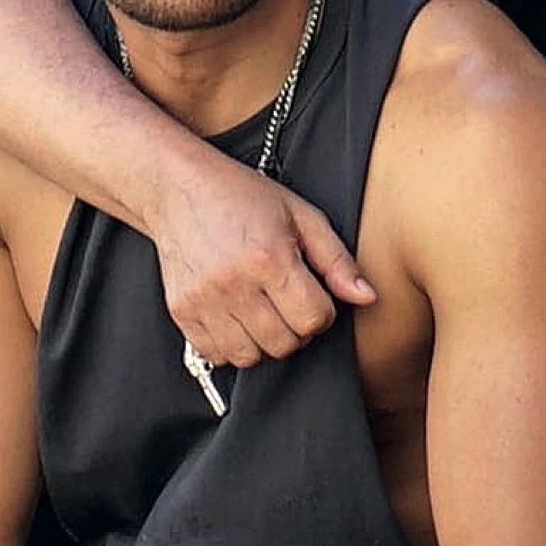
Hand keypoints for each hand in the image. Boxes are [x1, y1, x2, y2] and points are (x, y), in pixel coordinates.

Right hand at [150, 151, 375, 367]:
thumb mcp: (302, 216)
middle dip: (297, 329)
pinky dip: (232, 346)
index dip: (323, 311)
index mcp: (269, 258)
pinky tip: (237, 317)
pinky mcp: (181, 311)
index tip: (313, 294)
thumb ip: (337, 260)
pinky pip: (216, 355)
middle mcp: (234, 283)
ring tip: (264, 311)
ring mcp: (203, 300)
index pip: (314, 319)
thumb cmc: (244, 198)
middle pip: (285, 343)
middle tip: (289, 303)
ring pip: (251, 357)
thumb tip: (368, 297)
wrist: (177, 189)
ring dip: (265, 342)